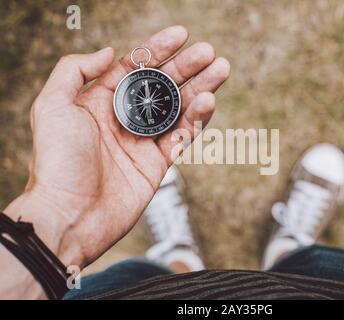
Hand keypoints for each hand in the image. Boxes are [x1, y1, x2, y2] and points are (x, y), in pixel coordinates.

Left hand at [3, 26, 229, 272]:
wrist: (69, 215)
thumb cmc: (56, 162)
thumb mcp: (51, 106)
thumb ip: (74, 70)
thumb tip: (109, 52)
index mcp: (101, 102)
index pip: (136, 68)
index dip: (158, 49)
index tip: (181, 35)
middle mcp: (125, 120)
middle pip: (163, 86)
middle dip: (187, 67)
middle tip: (209, 53)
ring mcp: (143, 142)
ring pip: (179, 109)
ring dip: (201, 89)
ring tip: (221, 70)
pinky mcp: (158, 165)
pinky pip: (183, 137)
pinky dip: (198, 120)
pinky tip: (208, 102)